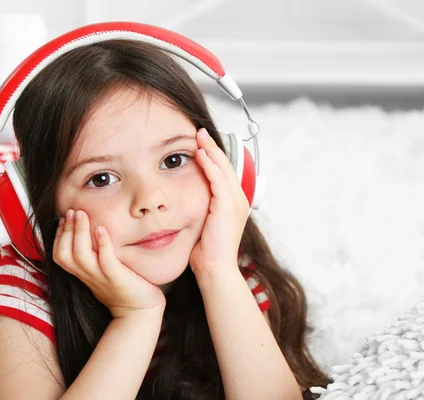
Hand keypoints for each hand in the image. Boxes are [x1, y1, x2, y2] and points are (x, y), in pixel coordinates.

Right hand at [52, 209, 165, 317]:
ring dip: (80, 233)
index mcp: (83, 274)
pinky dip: (102, 243)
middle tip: (72, 211)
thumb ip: (96, 256)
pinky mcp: (117, 278)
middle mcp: (88, 276)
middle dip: (65, 231)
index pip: (60, 255)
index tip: (64, 217)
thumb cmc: (124, 288)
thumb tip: (94, 232)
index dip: (59, 236)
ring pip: (80, 256)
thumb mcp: (104, 271)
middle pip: (65, 254)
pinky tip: (102, 228)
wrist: (140, 312)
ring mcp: (101, 277)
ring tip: (82, 214)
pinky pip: (106, 261)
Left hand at [189, 128, 249, 276]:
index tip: (200, 144)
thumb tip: (185, 200)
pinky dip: (210, 164)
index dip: (213, 156)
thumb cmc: (207, 253)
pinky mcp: (228, 205)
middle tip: (199, 132)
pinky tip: (200, 153)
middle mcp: (239, 200)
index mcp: (234, 204)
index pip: (224, 173)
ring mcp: (235, 202)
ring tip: (198, 136)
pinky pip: (218, 179)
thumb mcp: (203, 225)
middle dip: (212, 147)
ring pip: (223, 168)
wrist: (215, 269)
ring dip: (210, 150)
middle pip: (226, 165)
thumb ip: (200, 209)